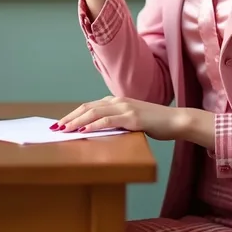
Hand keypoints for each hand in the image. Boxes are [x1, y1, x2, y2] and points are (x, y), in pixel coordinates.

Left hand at [54, 96, 185, 140]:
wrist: (175, 121)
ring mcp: (126, 108)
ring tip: (64, 129)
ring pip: (95, 112)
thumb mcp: (132, 121)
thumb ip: (117, 122)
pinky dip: (95, 125)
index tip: (61, 123)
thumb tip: (99, 131)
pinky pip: (109, 121)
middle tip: (55, 127)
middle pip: (88, 107)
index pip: (90, 106)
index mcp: (118, 101)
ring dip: (77, 121)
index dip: (74, 114)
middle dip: (70, 117)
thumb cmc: (155, 123)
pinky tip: (84, 130)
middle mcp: (119, 101)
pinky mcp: (133, 118)